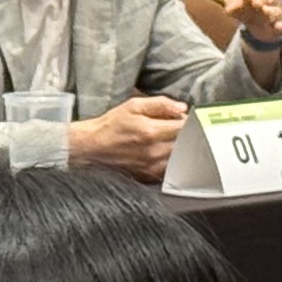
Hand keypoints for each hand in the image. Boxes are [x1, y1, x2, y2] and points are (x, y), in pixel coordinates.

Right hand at [69, 96, 188, 180]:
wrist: (92, 147)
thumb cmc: (112, 124)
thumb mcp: (133, 106)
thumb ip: (160, 104)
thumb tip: (182, 108)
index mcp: (151, 132)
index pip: (185, 127)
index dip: (189, 121)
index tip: (185, 118)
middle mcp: (154, 152)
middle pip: (185, 143)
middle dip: (187, 134)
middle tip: (178, 128)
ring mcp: (152, 167)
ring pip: (180, 157)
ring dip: (180, 148)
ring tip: (171, 140)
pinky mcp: (149, 176)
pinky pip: (170, 168)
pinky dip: (172, 160)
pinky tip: (163, 152)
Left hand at [224, 0, 281, 50]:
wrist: (253, 24)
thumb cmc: (245, 5)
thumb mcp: (234, 1)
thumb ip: (232, 0)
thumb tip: (235, 5)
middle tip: (255, 3)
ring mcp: (277, 12)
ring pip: (278, 10)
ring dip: (271, 11)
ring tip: (265, 11)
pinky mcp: (280, 27)